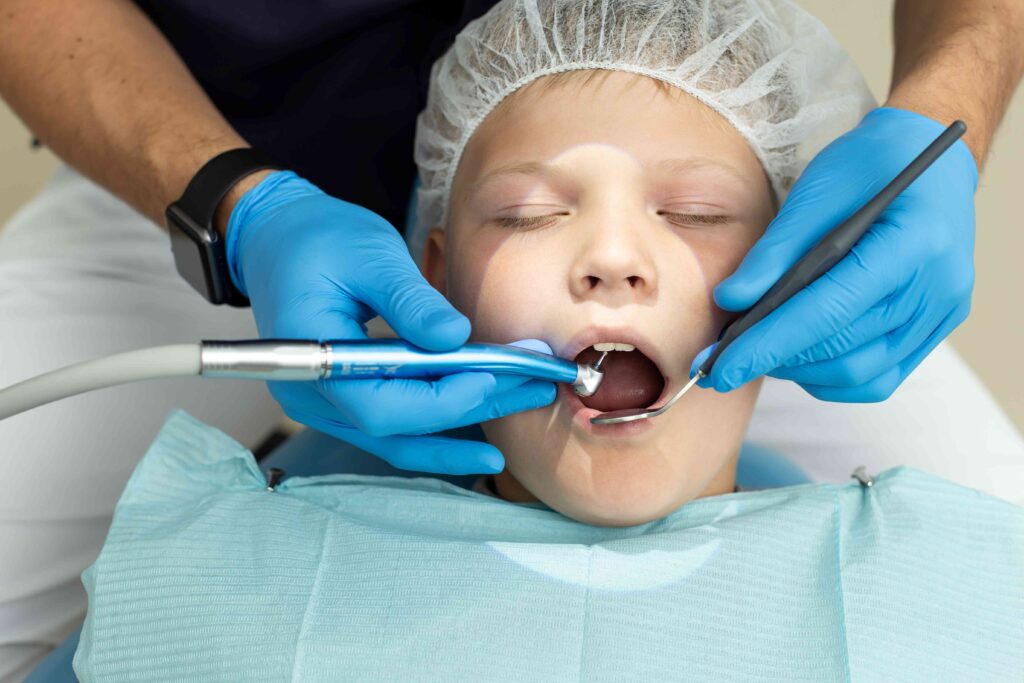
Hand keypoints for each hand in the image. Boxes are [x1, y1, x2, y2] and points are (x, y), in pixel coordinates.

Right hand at [226, 171, 554, 473]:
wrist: (277, 237)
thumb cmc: (315, 238)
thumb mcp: (368, 253)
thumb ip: (409, 300)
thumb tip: (456, 338)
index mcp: (307, 356)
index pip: (379, 405)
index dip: (440, 400)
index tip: (492, 376)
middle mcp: (311, 394)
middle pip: (396, 428)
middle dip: (468, 412)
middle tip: (531, 391)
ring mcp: (324, 402)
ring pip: (398, 436)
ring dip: (461, 427)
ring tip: (521, 406)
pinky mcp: (344, 396)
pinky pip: (394, 423)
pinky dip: (439, 420)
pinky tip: (483, 414)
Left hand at [691, 107, 977, 401]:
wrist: (929, 160)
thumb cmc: (869, 166)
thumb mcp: (815, 193)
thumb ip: (773, 252)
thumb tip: (730, 302)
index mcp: (913, 242)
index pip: (827, 311)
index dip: (768, 344)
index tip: (720, 368)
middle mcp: (938, 286)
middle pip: (842, 348)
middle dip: (774, 359)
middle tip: (723, 360)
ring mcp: (942, 312)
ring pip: (859, 374)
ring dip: (800, 370)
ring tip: (761, 349)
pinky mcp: (936, 327)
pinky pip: (879, 377)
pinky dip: (831, 376)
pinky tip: (799, 357)